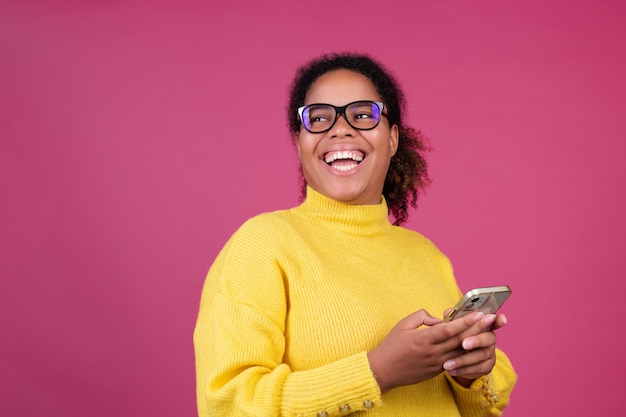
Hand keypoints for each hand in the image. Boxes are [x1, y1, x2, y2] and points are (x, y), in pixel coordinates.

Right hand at [367, 310, 485, 392]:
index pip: (449, 329)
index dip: (466, 321)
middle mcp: (432, 353)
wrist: (383, 371)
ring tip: (488, 331)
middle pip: (460, 340)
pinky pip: (455, 360)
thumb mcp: (403, 325)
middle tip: (491, 319)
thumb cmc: (391, 346)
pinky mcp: (437, 371)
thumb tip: (438, 319)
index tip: (479, 314)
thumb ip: (422, 316)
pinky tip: (474, 345)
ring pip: (461, 351)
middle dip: (477, 328)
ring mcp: (436, 364)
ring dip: (475, 341)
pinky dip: (465, 352)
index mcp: (423, 339)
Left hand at [443, 313, 508, 386]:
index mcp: (483, 325)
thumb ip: (452, 320)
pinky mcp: (487, 366)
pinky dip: (463, 370)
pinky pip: (478, 368)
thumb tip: (447, 312)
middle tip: (464, 344)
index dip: (498, 320)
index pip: (494, 320)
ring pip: (481, 355)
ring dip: (463, 360)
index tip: (496, 318)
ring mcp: (490, 353)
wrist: (455, 359)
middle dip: (476, 341)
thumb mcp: (452, 328)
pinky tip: (451, 370)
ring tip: (447, 363)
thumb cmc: (455, 338)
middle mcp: (490, 338)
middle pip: (488, 338)